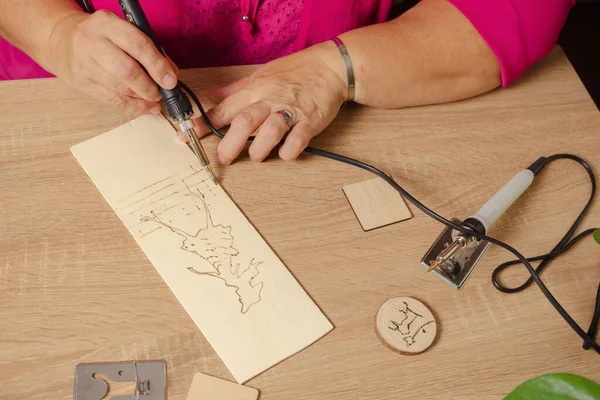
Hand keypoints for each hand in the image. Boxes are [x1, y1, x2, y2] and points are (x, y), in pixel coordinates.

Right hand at [45, 10, 177, 114]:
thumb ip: (148, 48)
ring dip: (142, 98)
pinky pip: (111, 100)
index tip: (170, 80)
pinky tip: (144, 107)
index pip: (137, 44)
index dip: (157, 65)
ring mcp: (83, 64)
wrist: (62, 39)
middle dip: (149, 86)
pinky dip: (132, 107)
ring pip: (119, 88)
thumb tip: (169, 74)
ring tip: (154, 99)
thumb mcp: (122, 30)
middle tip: (160, 93)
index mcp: (106, 24)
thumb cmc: (101, 36)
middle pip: (126, 70)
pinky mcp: (80, 83)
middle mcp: (92, 42)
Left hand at [195, 44, 346, 164]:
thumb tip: (213, 95)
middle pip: (244, 122)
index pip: (224, 108)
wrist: (331, 66)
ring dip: (259, 149)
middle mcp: (270, 100)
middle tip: (224, 158)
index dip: (205, 123)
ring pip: (270, 131)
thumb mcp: (262, 74)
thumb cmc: (297, 71)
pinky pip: (298, 139)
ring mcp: (291, 110)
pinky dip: (289, 150)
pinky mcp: (311, 120)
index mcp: (255, 90)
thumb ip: (237, 89)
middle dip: (230, 143)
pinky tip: (286, 153)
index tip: (188, 135)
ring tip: (256, 156)